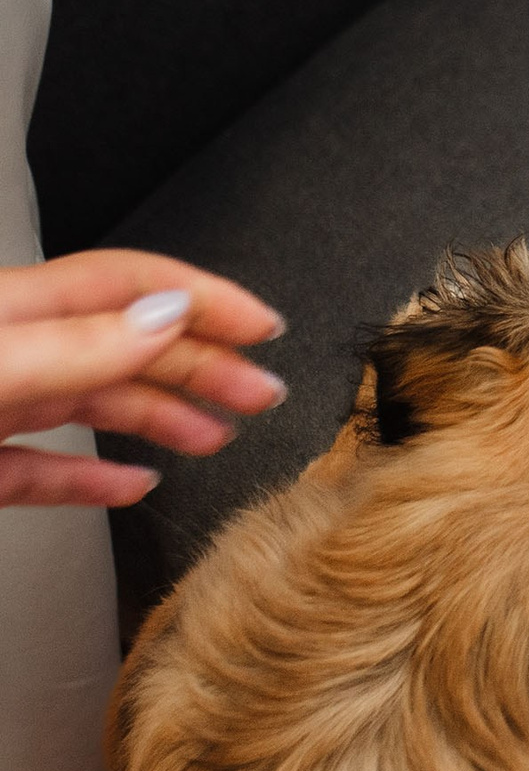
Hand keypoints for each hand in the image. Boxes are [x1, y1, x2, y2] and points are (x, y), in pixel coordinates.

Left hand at [0, 250, 286, 506]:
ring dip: (167, 417)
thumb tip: (164, 318)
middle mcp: (10, 354)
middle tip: (260, 393)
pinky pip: (48, 469)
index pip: (128, 287)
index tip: (261, 328)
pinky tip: (134, 483)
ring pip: (96, 403)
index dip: (204, 301)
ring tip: (217, 436)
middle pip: (127, 346)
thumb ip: (74, 346)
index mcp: (11, 314)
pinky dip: (98, 478)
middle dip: (205, 366)